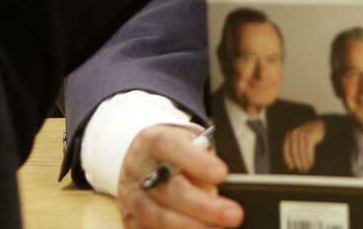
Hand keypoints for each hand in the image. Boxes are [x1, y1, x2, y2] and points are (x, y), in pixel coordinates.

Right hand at [117, 124, 242, 227]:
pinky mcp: (130, 220)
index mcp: (152, 142)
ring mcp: (131, 197)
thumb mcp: (187, 145)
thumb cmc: (172, 155)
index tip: (222, 174)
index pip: (170, 146)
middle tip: (233, 214)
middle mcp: (137, 169)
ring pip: (156, 216)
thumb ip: (200, 162)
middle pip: (168, 189)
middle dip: (203, 206)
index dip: (196, 161)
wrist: (141, 163)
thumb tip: (216, 188)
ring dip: (189, 227)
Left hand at [282, 119, 325, 171]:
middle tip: (301, 169)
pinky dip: (309, 158)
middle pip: (294, 152)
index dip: (288, 159)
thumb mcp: (300, 139)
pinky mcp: (309, 136)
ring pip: (301, 152)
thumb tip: (294, 163)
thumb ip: (296, 147)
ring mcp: (301, 134)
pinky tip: (311, 163)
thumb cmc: (309, 134)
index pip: (286, 149)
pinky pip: (308, 150)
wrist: (320, 125)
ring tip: (307, 167)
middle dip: (298, 162)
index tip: (291, 167)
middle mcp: (294, 134)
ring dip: (304, 161)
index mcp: (290, 135)